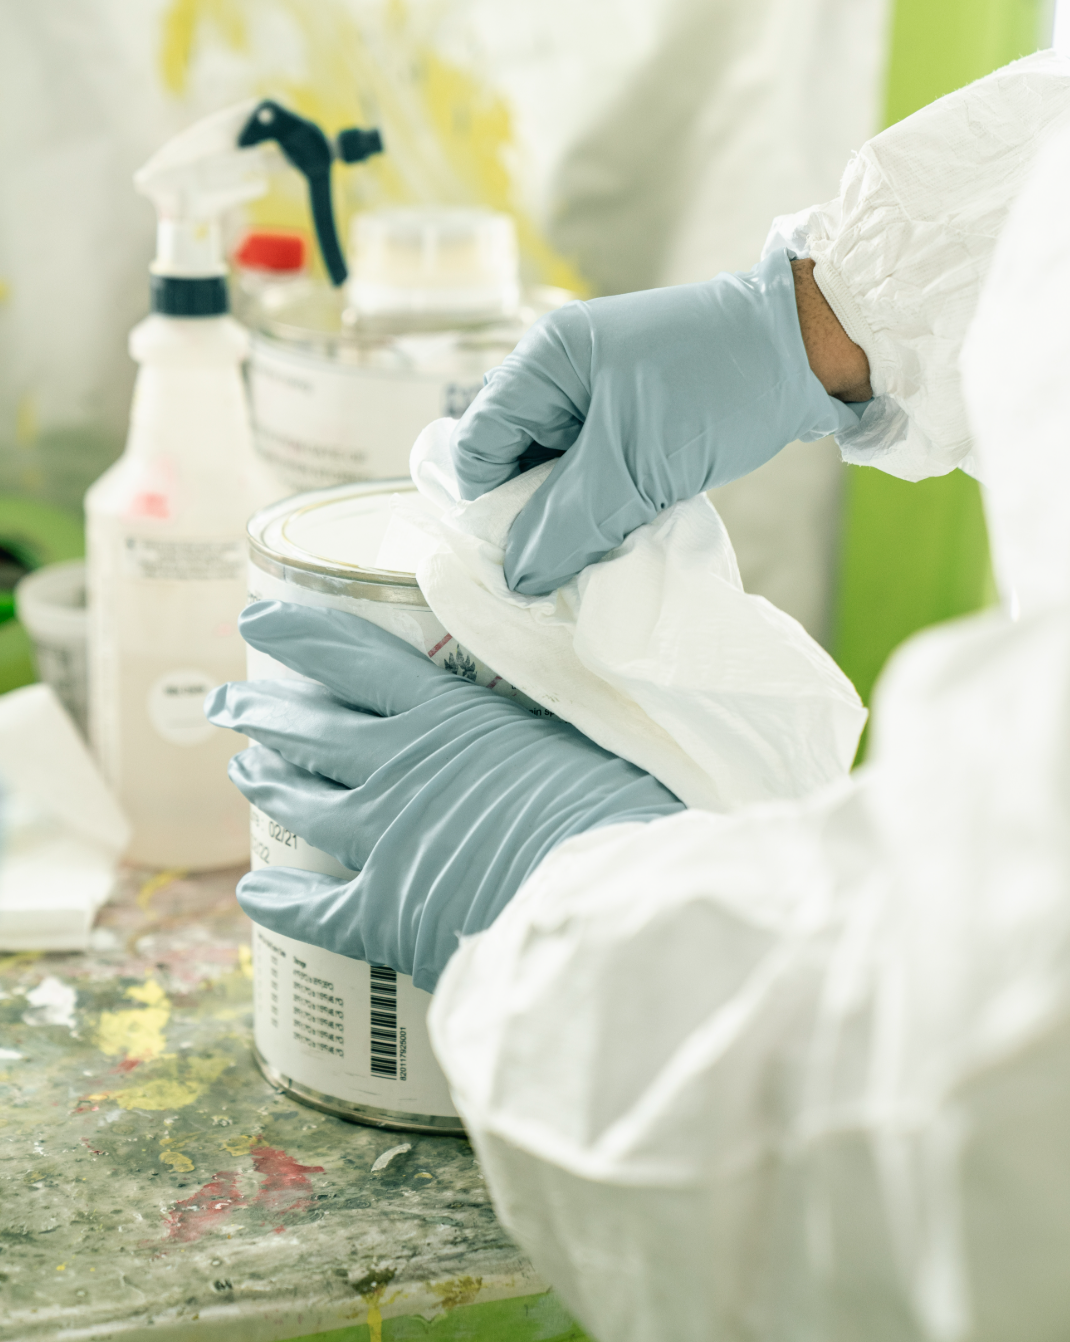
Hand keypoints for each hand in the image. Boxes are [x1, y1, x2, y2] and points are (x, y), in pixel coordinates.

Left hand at [206, 601, 683, 990]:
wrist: (601, 894)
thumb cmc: (611, 808)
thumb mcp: (577, 736)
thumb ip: (539, 718)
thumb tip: (545, 701)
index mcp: (444, 717)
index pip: (353, 660)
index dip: (297, 635)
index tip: (253, 618)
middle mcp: (396, 768)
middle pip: (311, 730)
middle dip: (261, 712)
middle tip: (227, 704)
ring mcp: (382, 839)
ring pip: (303, 804)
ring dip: (267, 784)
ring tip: (242, 771)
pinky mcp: (382, 912)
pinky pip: (313, 908)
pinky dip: (280, 902)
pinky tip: (253, 894)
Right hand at [452, 248, 864, 595]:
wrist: (813, 349)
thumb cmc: (718, 388)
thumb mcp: (634, 464)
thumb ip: (567, 523)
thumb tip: (517, 578)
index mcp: (544, 361)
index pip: (478, 445)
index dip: (490, 506)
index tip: (517, 558)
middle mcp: (562, 373)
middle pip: (515, 461)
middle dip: (534, 515)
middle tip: (562, 563)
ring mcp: (601, 393)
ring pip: (559, 472)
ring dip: (576, 514)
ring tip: (600, 548)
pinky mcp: (637, 416)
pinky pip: (599, 470)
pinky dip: (608, 502)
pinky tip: (627, 527)